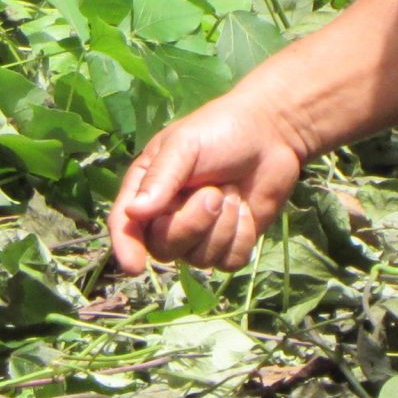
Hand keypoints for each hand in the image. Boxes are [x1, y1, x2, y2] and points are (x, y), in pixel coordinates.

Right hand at [108, 89, 312, 274]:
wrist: (272, 134)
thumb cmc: (220, 131)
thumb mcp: (185, 145)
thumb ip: (160, 178)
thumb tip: (133, 213)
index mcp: (147, 189)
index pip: (126, 226)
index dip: (126, 247)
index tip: (134, 266)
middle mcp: (167, 216)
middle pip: (164, 247)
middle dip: (192, 223)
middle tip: (213, 192)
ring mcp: (199, 234)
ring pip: (200, 258)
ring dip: (222, 225)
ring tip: (231, 191)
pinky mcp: (229, 244)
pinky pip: (228, 261)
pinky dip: (241, 236)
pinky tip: (245, 209)